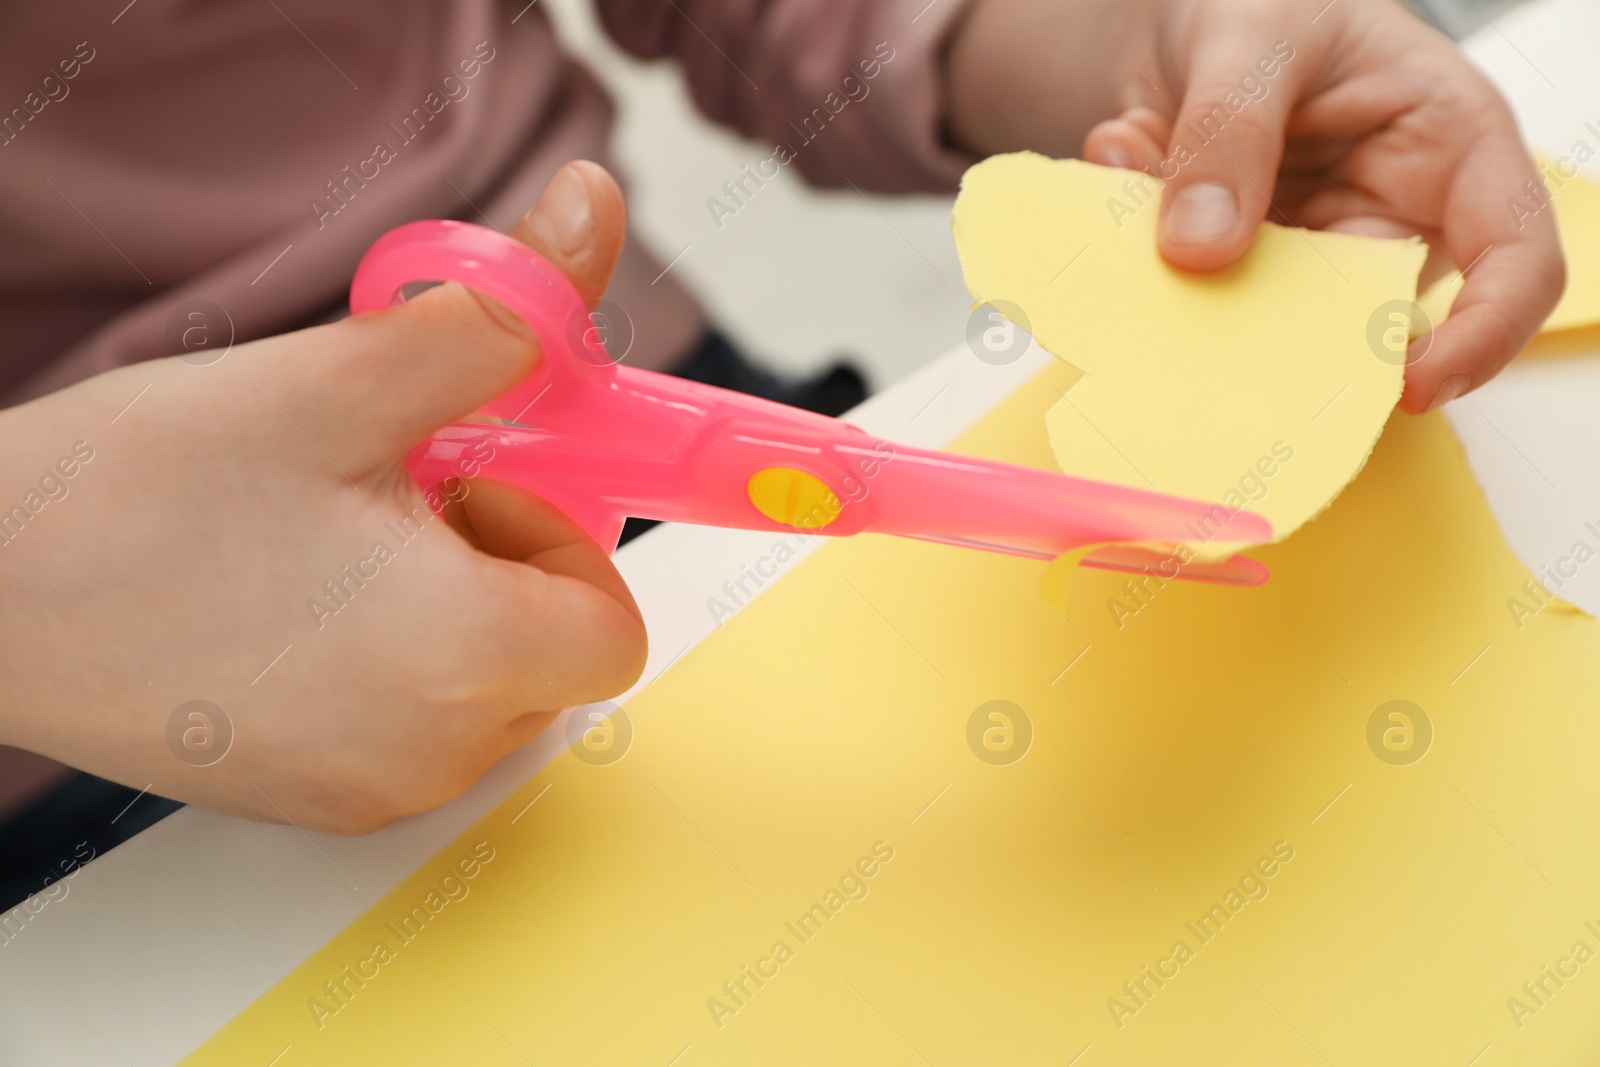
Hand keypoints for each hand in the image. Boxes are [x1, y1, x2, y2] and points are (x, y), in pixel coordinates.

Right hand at [0, 161, 646, 832]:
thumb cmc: (130, 499)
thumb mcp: (335, 385)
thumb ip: (497, 314)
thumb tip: (593, 217)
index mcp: (460, 660)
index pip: (614, 625)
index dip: (564, 538)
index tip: (480, 480)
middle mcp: (430, 754)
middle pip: (553, 654)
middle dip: (503, 560)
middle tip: (394, 494)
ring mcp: (369, 791)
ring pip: (485, 689)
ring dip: (447, 605)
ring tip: (328, 542)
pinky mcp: (313, 800)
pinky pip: (411, 725)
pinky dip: (391, 658)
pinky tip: (294, 596)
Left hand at [944, 0, 1564, 411]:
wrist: (1193, 16)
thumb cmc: (1268, 5)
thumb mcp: (1256, 35)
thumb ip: (1230, 130)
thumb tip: (1200, 251)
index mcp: (1449, 149)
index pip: (1514, 260)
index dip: (1482, 334)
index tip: (1411, 386)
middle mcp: (1387, 216)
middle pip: (1363, 320)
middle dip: (1274, 324)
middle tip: (1190, 283)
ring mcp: (1308, 253)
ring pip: (1258, 318)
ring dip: (1179, 267)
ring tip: (1133, 164)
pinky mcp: (1237, 268)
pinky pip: (1186, 290)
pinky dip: (1134, 236)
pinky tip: (1121, 149)